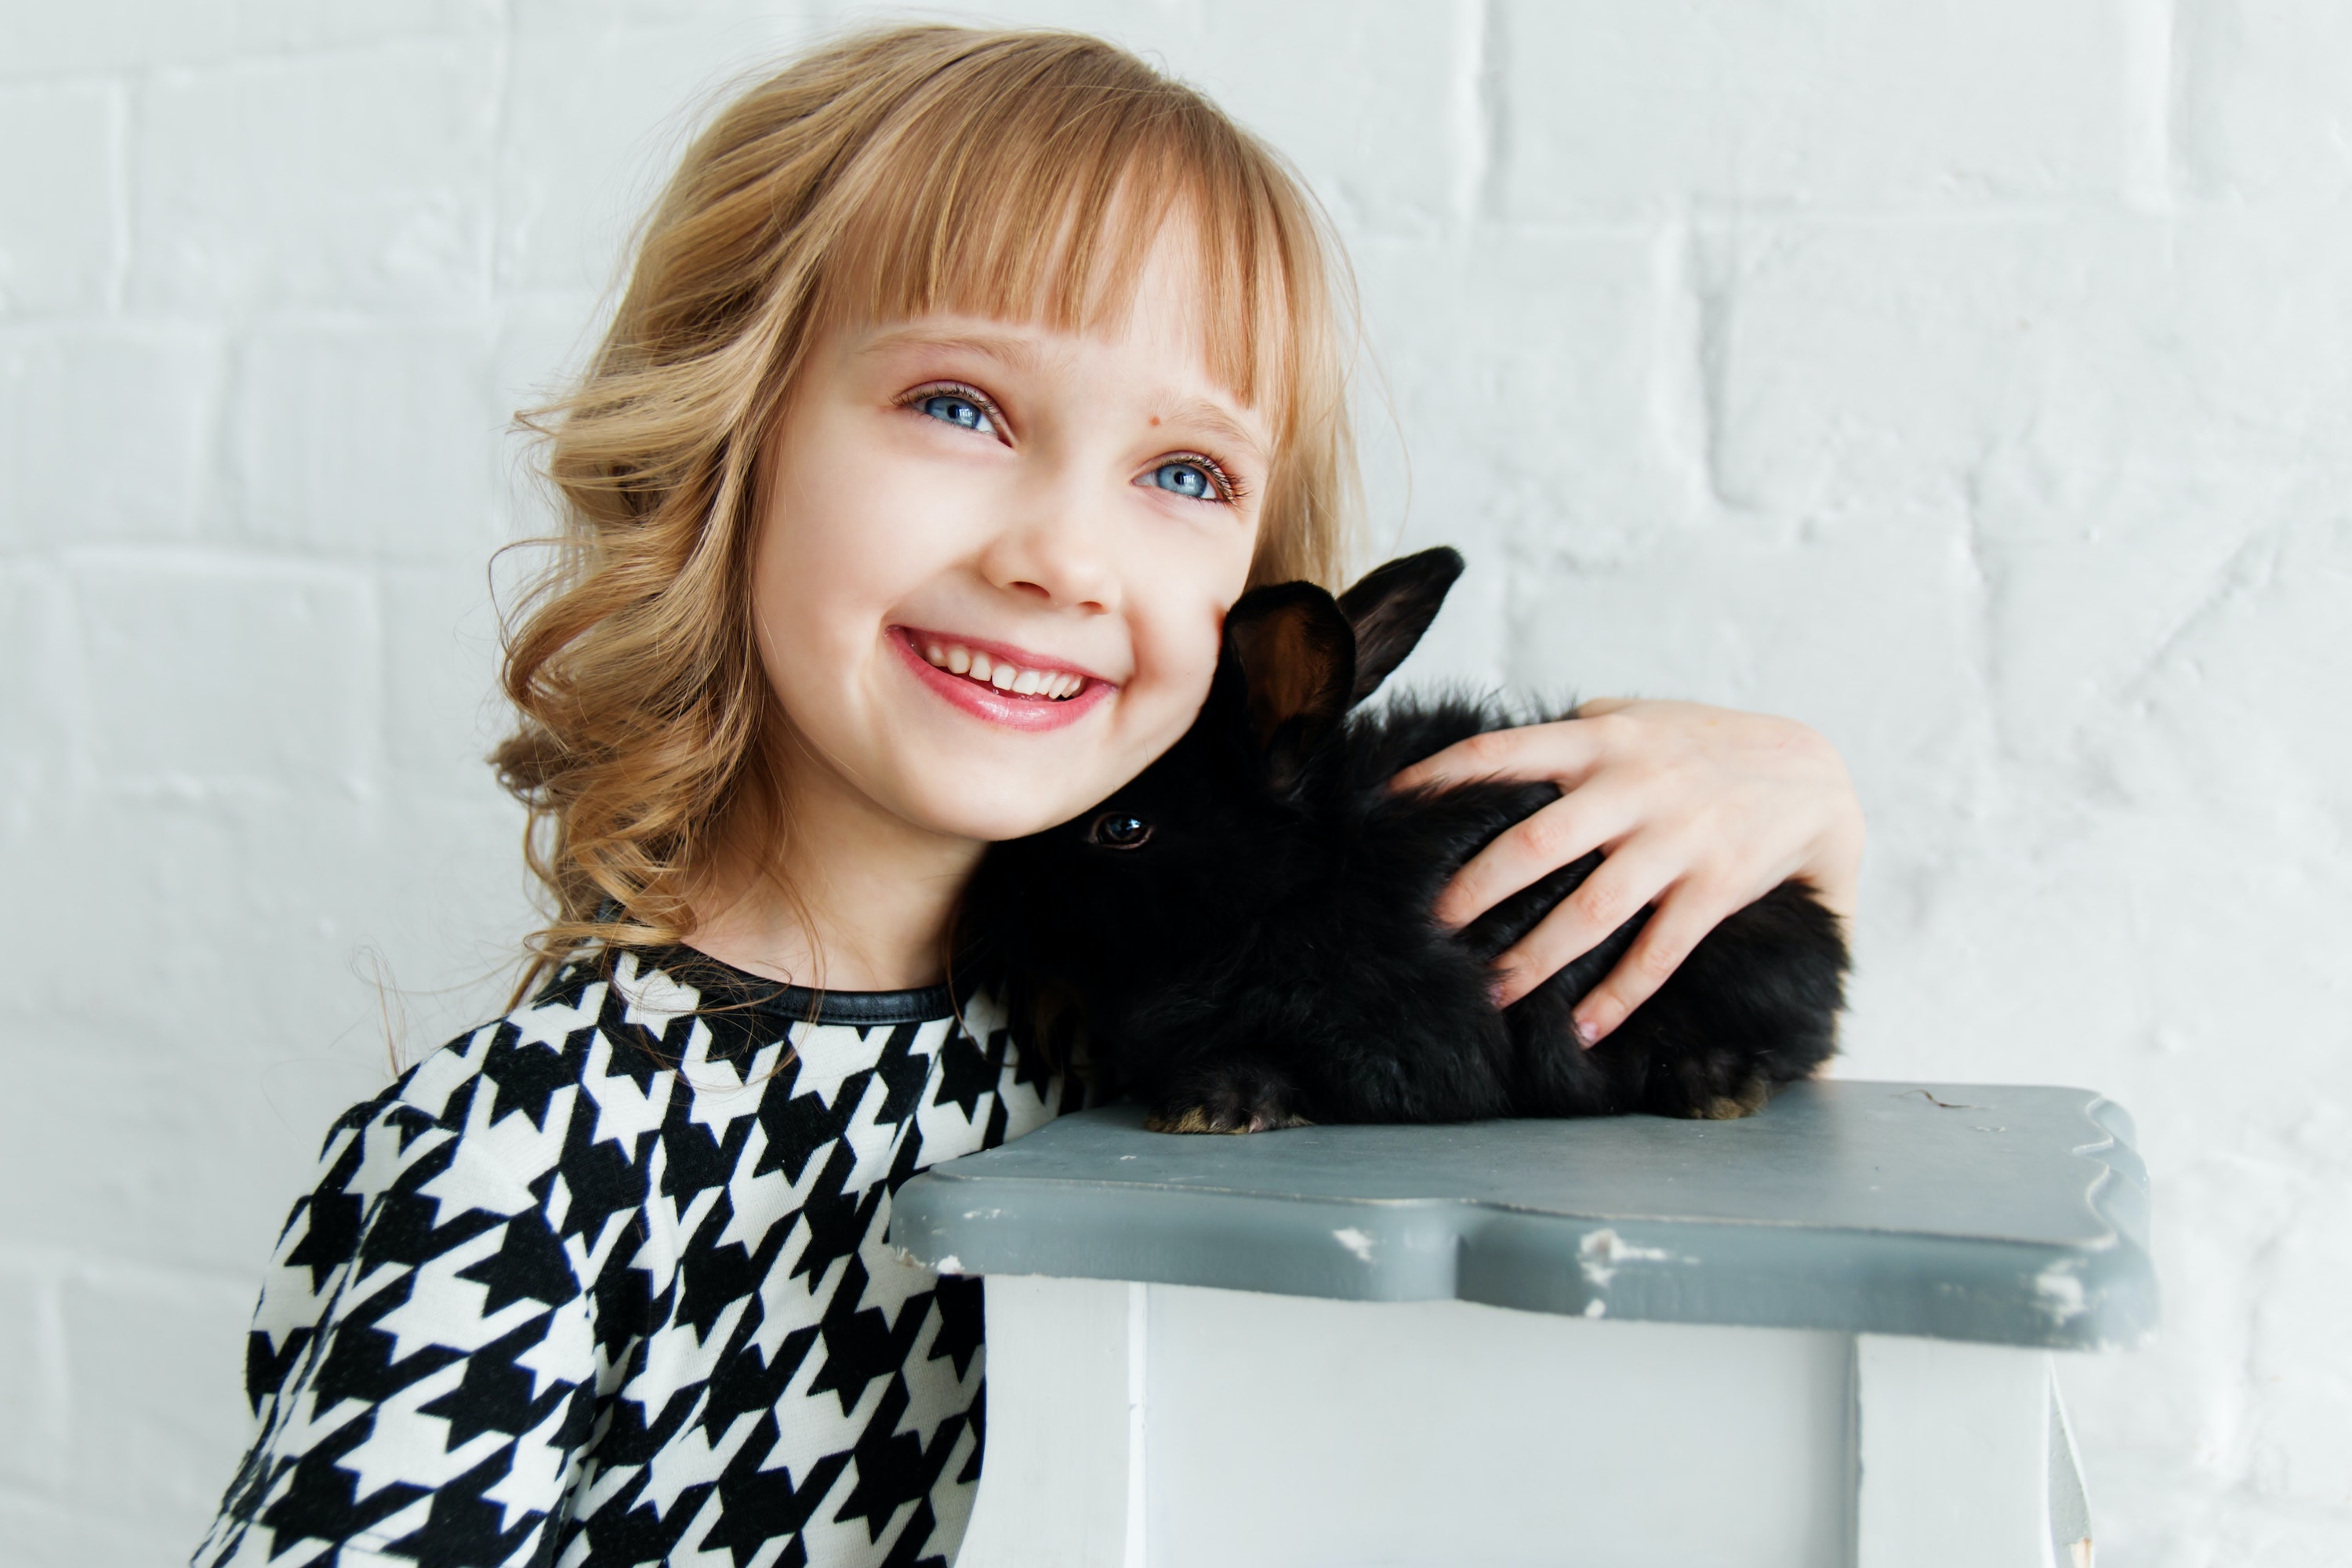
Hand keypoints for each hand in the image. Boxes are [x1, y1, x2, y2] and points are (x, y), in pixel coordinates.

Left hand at [1388, 699, 1862, 1042]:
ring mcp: (1677, 841)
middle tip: (1430, 926)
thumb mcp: (1635, 719)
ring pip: (1593, 909)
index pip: (1505, 752)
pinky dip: (1621, 995)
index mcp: (1603, 739)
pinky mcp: (1715, 888)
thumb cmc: (1700, 745)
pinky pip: (1660, 952)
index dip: (1443, 779)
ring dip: (1536, 958)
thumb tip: (1483, 761)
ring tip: (1489, 993)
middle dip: (1476, 888)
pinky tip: (1584, 1028)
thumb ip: (1567, 737)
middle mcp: (1635, 787)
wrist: (1812, 774)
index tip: (1391, 811)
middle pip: (1537, 843)